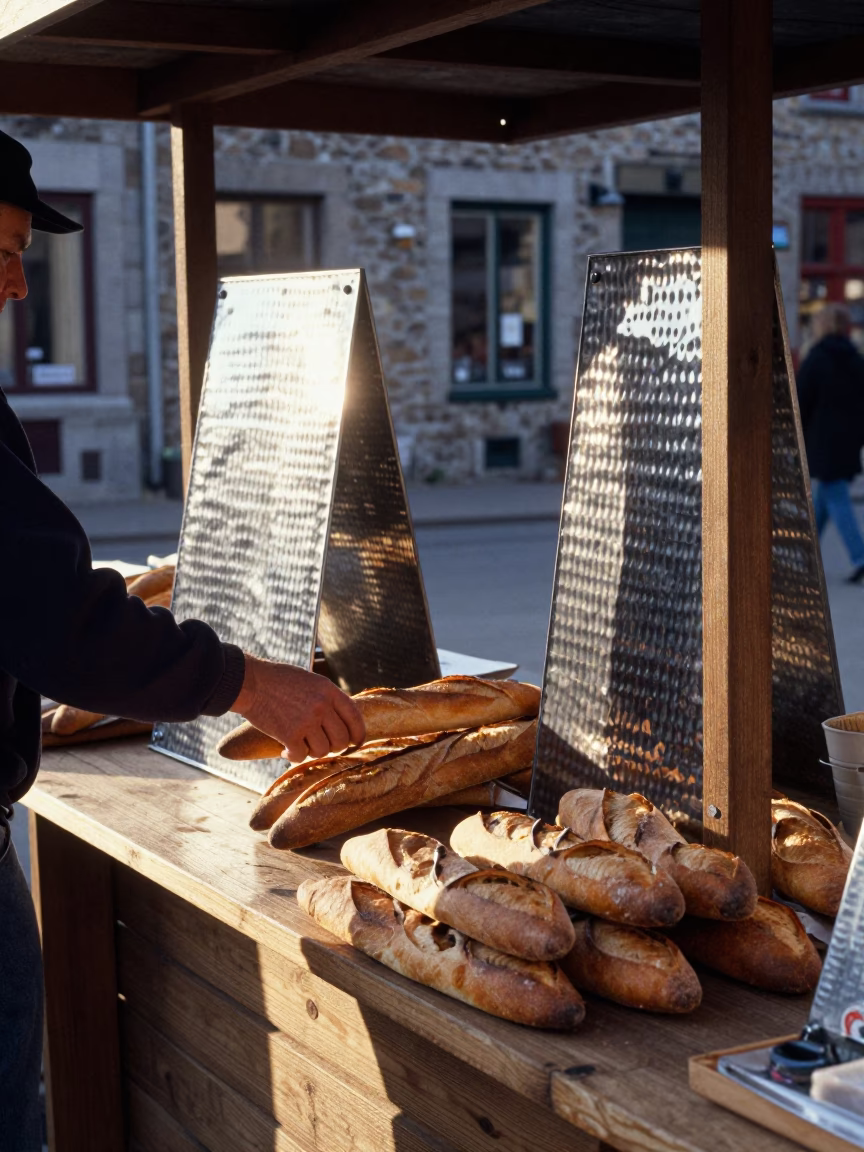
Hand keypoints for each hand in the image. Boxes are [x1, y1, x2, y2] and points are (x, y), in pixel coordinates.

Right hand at [231, 654, 364, 761]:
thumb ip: (327, 698)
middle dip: (333, 747)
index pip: (354, 718)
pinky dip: (293, 757)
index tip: (354, 743)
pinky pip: (300, 756)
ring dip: (311, 752)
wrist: (251, 683)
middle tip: (320, 746)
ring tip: (300, 744)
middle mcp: (321, 706)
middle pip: (340, 740)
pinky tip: (285, 750)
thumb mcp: (310, 681)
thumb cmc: (278, 681)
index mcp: (329, 691)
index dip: (358, 734)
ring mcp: (306, 721)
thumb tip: (342, 721)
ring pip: (322, 751)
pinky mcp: (289, 735)